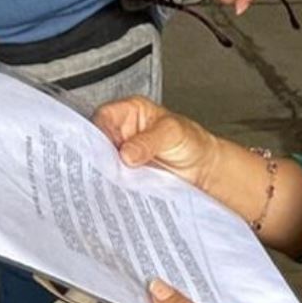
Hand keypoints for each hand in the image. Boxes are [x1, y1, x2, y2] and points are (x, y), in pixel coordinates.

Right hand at [93, 97, 220, 188]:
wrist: (204, 169)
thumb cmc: (191, 141)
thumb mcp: (172, 133)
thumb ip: (148, 141)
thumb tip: (126, 153)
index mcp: (129, 112)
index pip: (103, 117)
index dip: (98, 131)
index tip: (101, 149)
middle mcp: (121, 132)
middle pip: (97, 141)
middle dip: (99, 156)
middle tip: (107, 168)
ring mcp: (121, 155)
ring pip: (102, 163)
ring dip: (106, 173)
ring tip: (115, 181)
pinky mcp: (125, 175)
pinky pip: (113, 179)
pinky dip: (114, 185)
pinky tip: (119, 190)